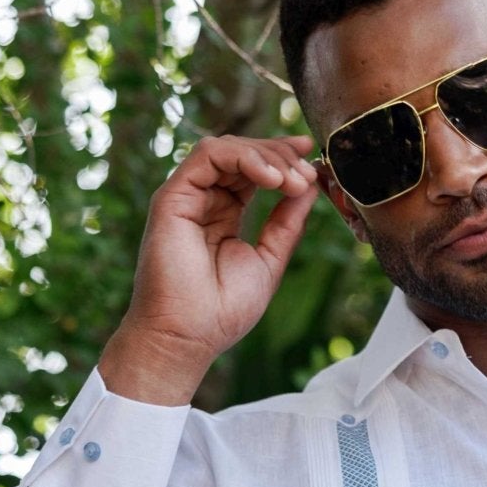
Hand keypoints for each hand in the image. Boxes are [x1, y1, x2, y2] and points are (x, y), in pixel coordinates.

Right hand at [99, 134, 319, 403]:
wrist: (187, 337)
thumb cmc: (222, 311)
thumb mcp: (269, 260)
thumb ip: (287, 223)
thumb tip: (309, 185)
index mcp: (224, 214)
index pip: (253, 171)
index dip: (283, 159)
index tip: (313, 161)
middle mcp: (204, 200)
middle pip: (243, 154)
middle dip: (280, 157)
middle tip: (307, 175)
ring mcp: (186, 196)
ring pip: (227, 149)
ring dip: (266, 157)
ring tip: (293, 180)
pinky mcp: (172, 196)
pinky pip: (208, 155)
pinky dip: (243, 158)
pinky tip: (270, 179)